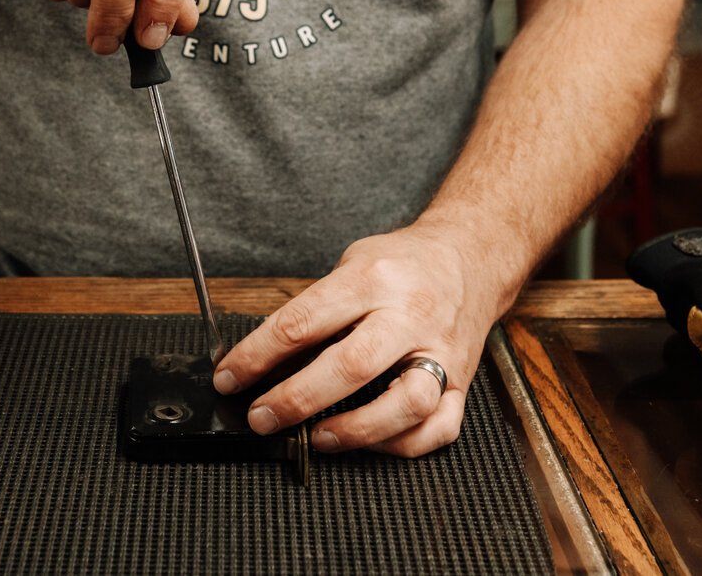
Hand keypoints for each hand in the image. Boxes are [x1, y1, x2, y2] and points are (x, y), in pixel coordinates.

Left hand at [212, 225, 508, 456]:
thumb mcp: (351, 263)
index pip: (304, 321)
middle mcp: (410, 315)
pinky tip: (368, 443)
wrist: (471, 258)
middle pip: (351, 365)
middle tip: (261, 417)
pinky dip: (400, 444)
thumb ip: (315, 308)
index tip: (229, 377)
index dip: (257, 355)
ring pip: (406, 403)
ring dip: (356, 430)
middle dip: (297, 398)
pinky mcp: (463, 381)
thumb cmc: (401, 264)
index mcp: (372, 279)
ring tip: (317, 438)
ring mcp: (442, 351)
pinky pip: (438, 427)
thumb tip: (263, 360)